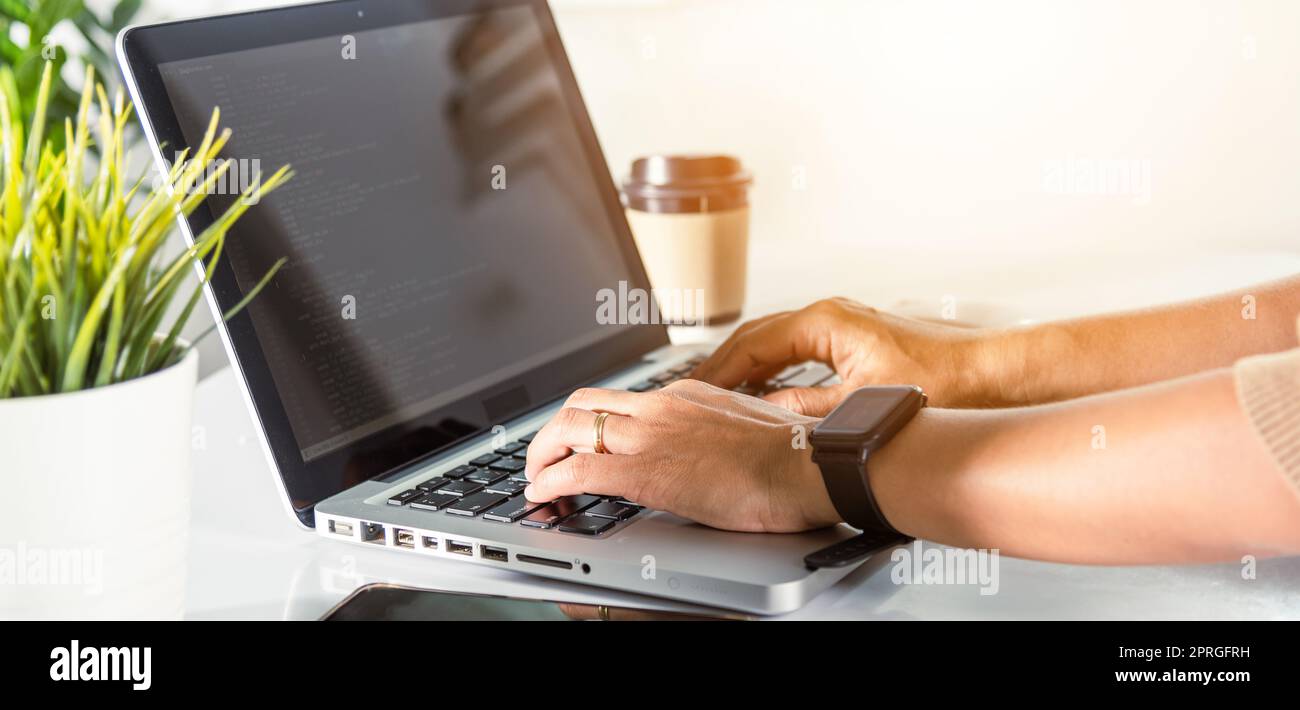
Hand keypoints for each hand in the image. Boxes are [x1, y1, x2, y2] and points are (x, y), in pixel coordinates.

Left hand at [523, 380, 840, 532]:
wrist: (805, 464)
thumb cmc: (791, 455)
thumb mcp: (742, 429)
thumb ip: (712, 433)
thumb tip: (707, 451)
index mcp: (684, 395)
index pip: (620, 399)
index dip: (590, 421)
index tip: (581, 441)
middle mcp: (659, 407)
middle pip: (582, 405)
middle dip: (552, 432)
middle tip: (545, 457)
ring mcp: (649, 435)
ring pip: (569, 429)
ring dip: (542, 454)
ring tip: (536, 477)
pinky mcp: (645, 470)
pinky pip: (579, 470)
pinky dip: (550, 481)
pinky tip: (542, 494)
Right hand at [690, 297, 996, 414]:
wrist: (995, 372)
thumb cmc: (945, 381)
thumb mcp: (859, 407)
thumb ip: (803, 412)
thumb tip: (761, 416)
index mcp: (825, 321)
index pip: (750, 344)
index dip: (716, 372)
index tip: (691, 394)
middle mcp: (832, 315)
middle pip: (757, 337)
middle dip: (723, 366)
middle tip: (693, 394)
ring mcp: (845, 324)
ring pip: (777, 342)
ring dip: (747, 366)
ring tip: (720, 395)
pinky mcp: (857, 339)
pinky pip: (799, 349)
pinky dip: (774, 369)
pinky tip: (768, 391)